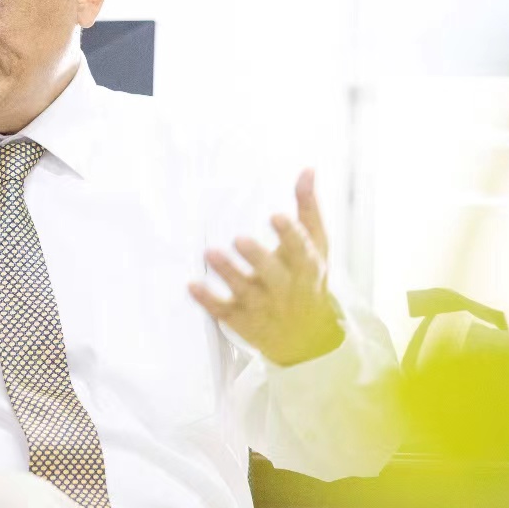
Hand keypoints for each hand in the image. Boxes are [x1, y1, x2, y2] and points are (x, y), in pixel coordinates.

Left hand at [189, 169, 343, 366]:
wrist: (307, 338)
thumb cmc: (308, 280)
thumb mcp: (316, 246)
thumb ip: (308, 209)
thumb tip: (307, 169)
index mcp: (306, 267)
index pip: (300, 250)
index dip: (289, 234)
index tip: (276, 216)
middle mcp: (285, 289)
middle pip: (271, 274)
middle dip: (257, 257)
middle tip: (239, 239)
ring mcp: (263, 306)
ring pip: (244, 291)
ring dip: (227, 273)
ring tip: (210, 253)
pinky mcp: (242, 320)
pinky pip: (223, 311)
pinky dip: (207, 301)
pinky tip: (192, 286)